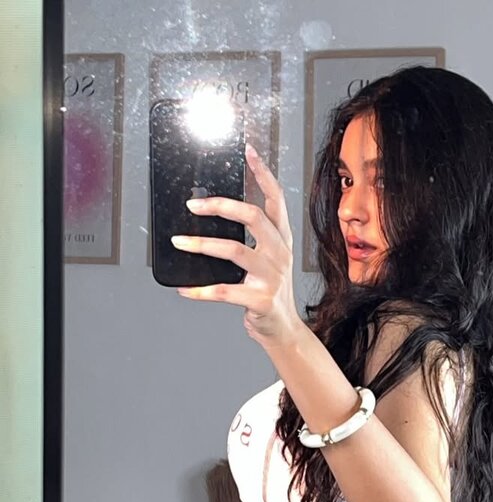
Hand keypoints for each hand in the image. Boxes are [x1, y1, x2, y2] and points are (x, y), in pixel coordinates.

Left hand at [171, 144, 302, 348]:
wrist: (282, 329)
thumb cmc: (268, 290)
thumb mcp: (266, 259)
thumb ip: (250, 237)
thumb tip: (211, 212)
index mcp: (281, 239)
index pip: (276, 199)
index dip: (263, 174)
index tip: (248, 152)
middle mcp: (279, 253)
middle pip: (254, 217)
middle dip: (221, 206)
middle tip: (193, 205)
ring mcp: (271, 277)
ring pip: (234, 250)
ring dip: (202, 245)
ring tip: (180, 242)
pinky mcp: (260, 300)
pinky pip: (224, 291)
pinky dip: (200, 291)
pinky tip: (185, 289)